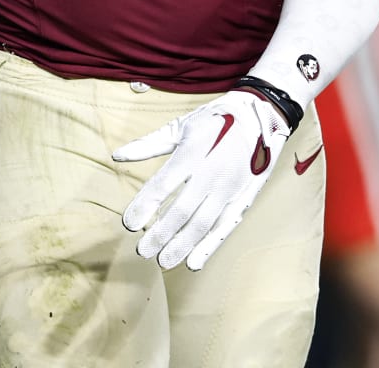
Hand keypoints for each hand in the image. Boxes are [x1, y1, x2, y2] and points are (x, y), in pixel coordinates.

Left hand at [112, 88, 291, 270]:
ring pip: (203, 224)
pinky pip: (225, 226)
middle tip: (142, 250)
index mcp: (194, 151)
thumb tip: (117, 156)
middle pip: (182, 210)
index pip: (163, 184)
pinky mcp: (244, 197)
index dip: (144, 206)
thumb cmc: (216, 119)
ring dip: (181, 245)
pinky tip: (193, 262)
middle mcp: (212, 172)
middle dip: (160, 233)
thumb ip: (149, 144)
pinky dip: (209, 246)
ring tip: (162, 261)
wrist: (262, 115)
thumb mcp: (183, 125)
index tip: (128, 224)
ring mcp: (230, 187)